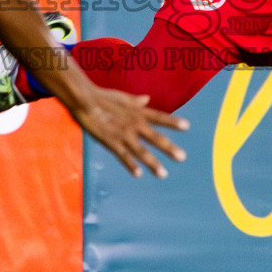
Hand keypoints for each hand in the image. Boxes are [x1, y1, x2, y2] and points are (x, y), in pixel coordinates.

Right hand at [65, 81, 187, 178]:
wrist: (84, 99)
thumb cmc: (102, 96)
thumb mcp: (123, 97)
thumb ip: (136, 101)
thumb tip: (147, 99)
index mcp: (137, 112)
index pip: (159, 117)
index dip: (173, 122)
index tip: (187, 127)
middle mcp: (134, 123)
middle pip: (155, 137)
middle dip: (169, 148)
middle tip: (182, 157)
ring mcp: (123, 134)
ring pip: (141, 151)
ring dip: (153, 163)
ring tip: (163, 173)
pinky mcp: (111, 141)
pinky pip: (123, 155)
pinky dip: (130, 165)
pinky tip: (138, 174)